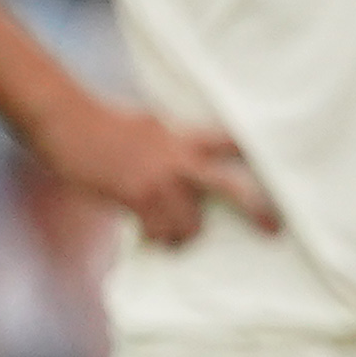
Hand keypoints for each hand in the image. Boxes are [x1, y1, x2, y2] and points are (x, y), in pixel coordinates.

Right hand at [39, 91, 275, 249]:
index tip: (291, 172)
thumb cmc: (104, 121)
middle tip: (274, 231)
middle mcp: (179, 158)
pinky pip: (159, 233)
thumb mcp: (151, 124)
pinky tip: (150, 235)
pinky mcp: (134, 198)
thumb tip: (189, 166)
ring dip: (183, 234)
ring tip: (172, 233)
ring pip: (191, 225)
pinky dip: (157, 238)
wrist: (64, 118)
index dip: (262, 157)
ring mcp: (159, 180)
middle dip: (257, 211)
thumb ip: (175, 142)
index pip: (235, 143)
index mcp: (185, 135)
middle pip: (232, 188)